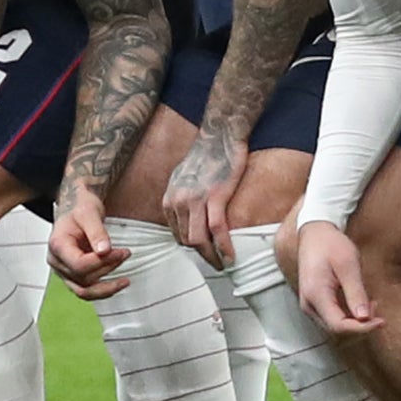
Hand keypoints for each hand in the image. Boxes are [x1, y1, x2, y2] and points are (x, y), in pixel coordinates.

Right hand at [47, 187, 130, 300]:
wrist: (76, 208)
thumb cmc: (80, 208)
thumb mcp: (90, 213)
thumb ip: (97, 232)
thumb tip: (105, 251)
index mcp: (58, 245)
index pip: (79, 264)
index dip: (102, 262)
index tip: (121, 252)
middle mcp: (57, 261)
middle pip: (83, 277)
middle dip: (108, 268)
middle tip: (125, 254)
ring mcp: (63, 271)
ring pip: (84, 291)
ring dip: (106, 286)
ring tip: (125, 280)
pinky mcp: (72, 276)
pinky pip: (86, 290)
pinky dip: (102, 290)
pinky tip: (117, 284)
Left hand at [161, 130, 244, 267]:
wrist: (220, 136)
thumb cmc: (206, 155)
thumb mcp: (182, 178)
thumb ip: (181, 198)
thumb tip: (188, 216)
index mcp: (169, 198)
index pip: (176, 234)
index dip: (191, 248)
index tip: (204, 253)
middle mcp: (178, 201)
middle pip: (186, 241)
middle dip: (202, 256)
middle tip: (216, 263)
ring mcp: (195, 200)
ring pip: (198, 240)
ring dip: (211, 257)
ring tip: (223, 263)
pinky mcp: (215, 197)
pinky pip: (217, 230)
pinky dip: (223, 247)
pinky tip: (230, 256)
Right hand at [294, 221, 379, 334]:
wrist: (314, 233)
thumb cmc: (330, 244)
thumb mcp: (348, 265)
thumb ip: (356, 293)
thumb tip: (364, 318)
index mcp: (316, 295)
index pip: (339, 326)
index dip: (362, 328)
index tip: (381, 321)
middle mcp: (309, 305)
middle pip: (336, 330)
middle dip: (360, 326)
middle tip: (378, 310)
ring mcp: (310, 305)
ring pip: (335, 326)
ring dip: (355, 322)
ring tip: (373, 304)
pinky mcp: (314, 303)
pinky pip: (332, 318)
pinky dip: (349, 316)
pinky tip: (362, 304)